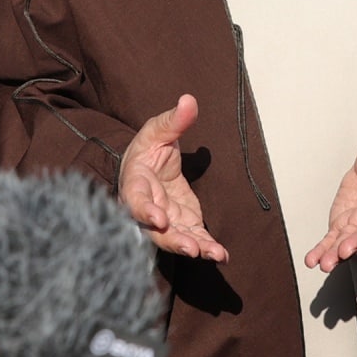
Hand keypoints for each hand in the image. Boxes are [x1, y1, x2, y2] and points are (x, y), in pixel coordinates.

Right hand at [119, 95, 227, 260]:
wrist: (149, 166)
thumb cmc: (147, 149)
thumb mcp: (157, 131)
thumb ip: (173, 120)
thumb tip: (189, 101)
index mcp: (135, 184)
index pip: (136, 200)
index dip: (145, 211)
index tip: (159, 218)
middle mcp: (147, 209)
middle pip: (155, 231)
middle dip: (173, 240)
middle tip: (191, 247)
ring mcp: (165, 221)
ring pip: (176, 239)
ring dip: (194, 248)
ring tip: (214, 254)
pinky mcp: (182, 224)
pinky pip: (193, 238)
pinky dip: (207, 248)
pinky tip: (221, 255)